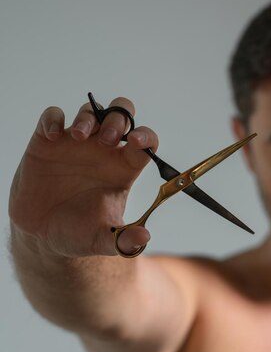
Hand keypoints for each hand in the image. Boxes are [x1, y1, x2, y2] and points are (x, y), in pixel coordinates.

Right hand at [9, 97, 157, 256]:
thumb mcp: (104, 240)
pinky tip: (52, 135)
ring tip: (80, 136)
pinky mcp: (47, 143)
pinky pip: (51, 117)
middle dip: (118, 119)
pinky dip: (52, 119)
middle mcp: (103, 150)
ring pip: (89, 111)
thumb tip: (144, 237)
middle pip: (121, 114)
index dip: (145, 137)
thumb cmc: (80, 232)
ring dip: (88, 117)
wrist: (44, 236)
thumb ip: (125, 240)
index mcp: (124, 167)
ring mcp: (76, 143)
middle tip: (108, 138)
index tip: (138, 142)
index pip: (145, 141)